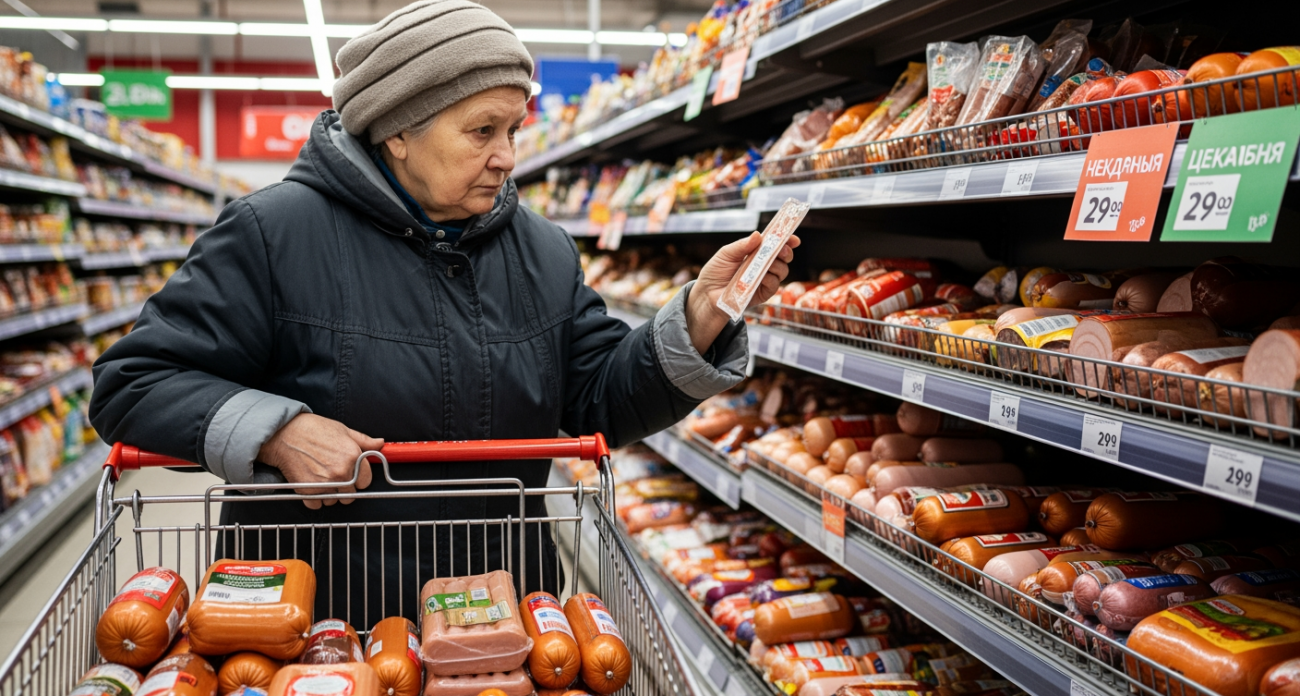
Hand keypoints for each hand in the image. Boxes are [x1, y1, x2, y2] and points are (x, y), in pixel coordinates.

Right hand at [256, 414, 382, 508]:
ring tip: (322, 478)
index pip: (365, 481)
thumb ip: (364, 441)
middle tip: (336, 476)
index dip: (359, 478)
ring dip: (330, 494)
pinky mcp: (308, 491)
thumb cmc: (312, 429)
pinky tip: (311, 483)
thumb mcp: (343, 430)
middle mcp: (341, 473)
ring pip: (334, 501)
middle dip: (345, 488)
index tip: (353, 474)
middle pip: (351, 495)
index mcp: (353, 457)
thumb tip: (380, 444)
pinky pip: (317, 504)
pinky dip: (314, 498)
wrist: (284, 434)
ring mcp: (325, 483)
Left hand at [686, 231, 799, 353]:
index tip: (794, 238)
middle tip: (781, 250)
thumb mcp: (726, 254)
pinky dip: (770, 278)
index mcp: (755, 252)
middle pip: (784, 256)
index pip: (775, 244)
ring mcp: (765, 279)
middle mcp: (763, 264)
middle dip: (786, 251)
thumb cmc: (715, 272)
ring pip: (783, 270)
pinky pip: (774, 284)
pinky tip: (762, 277)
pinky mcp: (763, 293)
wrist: (707, 294)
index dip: (787, 240)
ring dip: (777, 264)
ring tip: (766, 264)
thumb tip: (758, 235)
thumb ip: (742, 245)